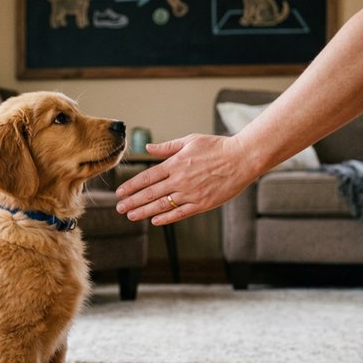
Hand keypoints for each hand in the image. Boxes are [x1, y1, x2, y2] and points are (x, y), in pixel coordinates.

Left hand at [115, 133, 258, 224]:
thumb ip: (167, 147)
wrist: (243, 158)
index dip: (131, 186)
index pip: (147, 177)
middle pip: (150, 193)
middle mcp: (180, 180)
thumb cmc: (217, 147)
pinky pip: (180, 213)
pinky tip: (155, 221)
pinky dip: (166, 218)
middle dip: (132, 201)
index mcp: (175, 164)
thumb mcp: (190, 141)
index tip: (119, 192)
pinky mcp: (203, 204)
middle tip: (119, 208)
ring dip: (144, 212)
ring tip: (131, 216)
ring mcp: (191, 193)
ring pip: (162, 205)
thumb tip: (147, 149)